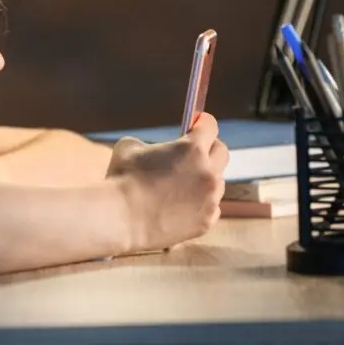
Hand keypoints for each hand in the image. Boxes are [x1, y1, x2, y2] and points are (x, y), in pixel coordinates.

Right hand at [105, 112, 227, 251]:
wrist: (121, 219)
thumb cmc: (123, 179)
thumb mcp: (131, 146)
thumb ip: (151, 144)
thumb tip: (157, 150)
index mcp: (192, 149)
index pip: (210, 126)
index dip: (202, 122)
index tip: (196, 124)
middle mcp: (208, 172)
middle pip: (221, 152)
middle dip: (209, 148)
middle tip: (193, 153)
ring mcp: (210, 199)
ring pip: (217, 182)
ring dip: (204, 179)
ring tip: (182, 185)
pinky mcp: (206, 222)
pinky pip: (211, 207)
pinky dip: (200, 204)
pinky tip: (181, 207)